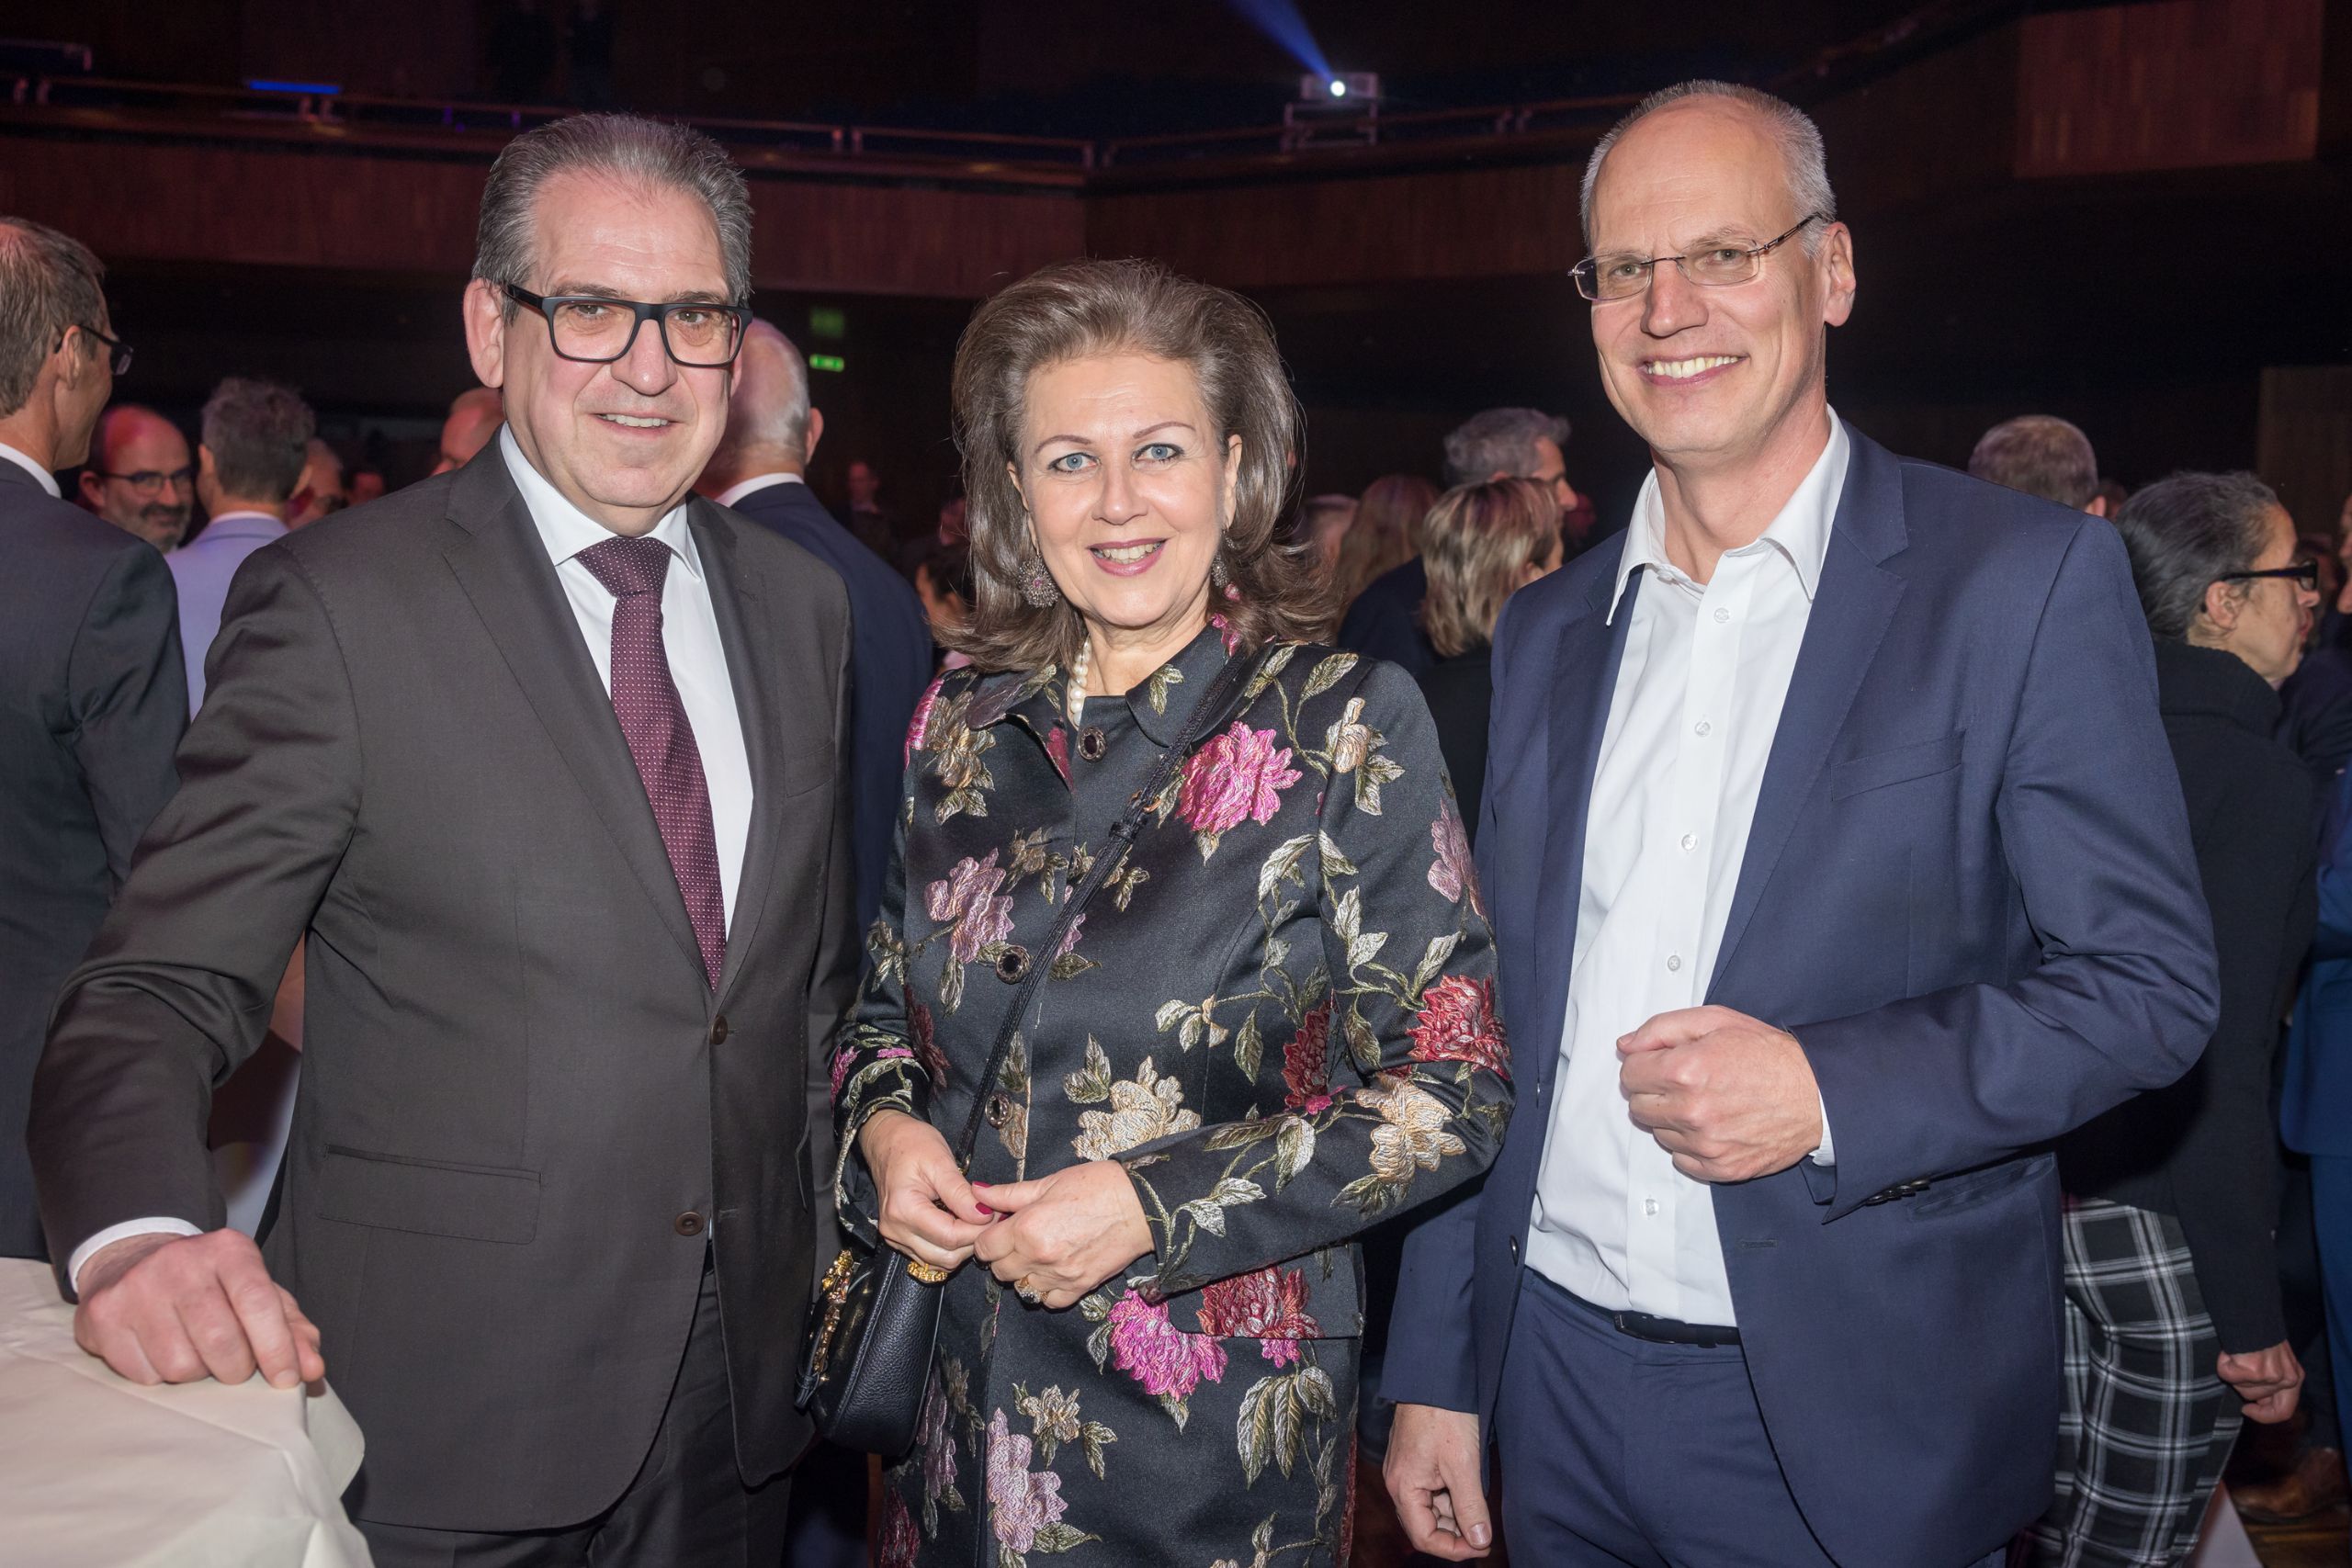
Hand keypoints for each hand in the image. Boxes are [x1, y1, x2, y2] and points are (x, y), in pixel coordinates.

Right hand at [74, 1229, 323, 1388]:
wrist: (132, 1259)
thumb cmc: (210, 1286)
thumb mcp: (256, 1293)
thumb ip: (291, 1329)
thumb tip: (313, 1368)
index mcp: (229, 1250)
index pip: (259, 1304)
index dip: (278, 1349)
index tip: (287, 1380)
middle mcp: (180, 1261)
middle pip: (221, 1342)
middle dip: (236, 1369)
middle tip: (234, 1367)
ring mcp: (137, 1287)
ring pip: (181, 1366)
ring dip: (197, 1373)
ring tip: (195, 1352)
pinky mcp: (103, 1316)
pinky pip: (144, 1375)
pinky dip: (159, 1376)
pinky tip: (159, 1351)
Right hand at [859, 1109, 992, 1273]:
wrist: (887, 1141)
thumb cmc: (912, 1145)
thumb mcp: (940, 1161)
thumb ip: (960, 1193)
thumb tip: (984, 1216)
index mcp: (903, 1210)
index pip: (950, 1236)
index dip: (978, 1229)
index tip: (996, 1214)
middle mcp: (895, 1230)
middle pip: (945, 1256)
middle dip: (973, 1241)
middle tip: (990, 1219)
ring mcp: (896, 1237)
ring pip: (939, 1261)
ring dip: (963, 1247)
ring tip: (976, 1221)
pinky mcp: (900, 1239)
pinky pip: (930, 1256)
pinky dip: (950, 1247)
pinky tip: (960, 1226)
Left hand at [969, 1162, 1150, 1309]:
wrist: (1140, 1204)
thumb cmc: (1096, 1186)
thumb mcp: (1048, 1183)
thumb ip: (1009, 1194)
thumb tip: (977, 1192)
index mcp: (1026, 1228)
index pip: (984, 1248)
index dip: (987, 1238)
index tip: (998, 1230)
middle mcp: (1039, 1257)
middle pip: (999, 1271)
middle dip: (1003, 1256)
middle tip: (1018, 1240)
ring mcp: (1059, 1276)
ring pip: (1021, 1288)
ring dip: (1024, 1274)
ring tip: (1037, 1255)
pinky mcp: (1079, 1288)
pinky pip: (1049, 1301)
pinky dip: (1046, 1290)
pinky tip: (1054, 1271)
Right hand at [1384, 1403, 1491, 1559]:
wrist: (1433, 1375)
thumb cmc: (1444, 1415)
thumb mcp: (1463, 1465)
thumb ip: (1471, 1507)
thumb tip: (1479, 1540)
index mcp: (1404, 1488)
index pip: (1424, 1537)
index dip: (1453, 1549)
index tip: (1481, 1545)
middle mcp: (1398, 1482)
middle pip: (1425, 1524)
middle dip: (1455, 1533)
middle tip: (1484, 1532)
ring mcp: (1405, 1470)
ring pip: (1430, 1508)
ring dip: (1454, 1514)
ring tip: (1479, 1507)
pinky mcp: (1414, 1460)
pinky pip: (1430, 1490)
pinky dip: (1450, 1496)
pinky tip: (1469, 1488)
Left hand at [1618, 1006, 1821, 1182]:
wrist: (1816, 1094)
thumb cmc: (1767, 1055)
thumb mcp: (1716, 1021)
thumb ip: (1662, 1029)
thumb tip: (1625, 1046)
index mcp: (1685, 1071)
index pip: (1629, 1074)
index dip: (1643, 1065)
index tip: (1660, 1063)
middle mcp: (1692, 1111)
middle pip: (1638, 1106)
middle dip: (1653, 1091)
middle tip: (1684, 1082)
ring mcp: (1706, 1144)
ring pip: (1658, 1133)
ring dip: (1672, 1118)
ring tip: (1705, 1102)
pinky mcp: (1721, 1167)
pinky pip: (1681, 1159)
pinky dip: (1690, 1144)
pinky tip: (1713, 1125)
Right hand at [2218, 1340, 2302, 1423]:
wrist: (2251, 1313)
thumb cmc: (2259, 1336)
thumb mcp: (2275, 1361)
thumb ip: (2272, 1382)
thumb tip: (2256, 1402)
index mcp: (2295, 1377)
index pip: (2284, 1411)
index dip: (2264, 1415)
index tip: (2247, 1410)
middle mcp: (2288, 1379)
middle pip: (2257, 1398)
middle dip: (2243, 1385)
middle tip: (2239, 1369)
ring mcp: (2271, 1376)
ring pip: (2241, 1389)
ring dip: (2234, 1373)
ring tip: (2238, 1354)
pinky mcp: (2253, 1371)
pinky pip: (2228, 1376)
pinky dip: (2223, 1364)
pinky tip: (2230, 1352)